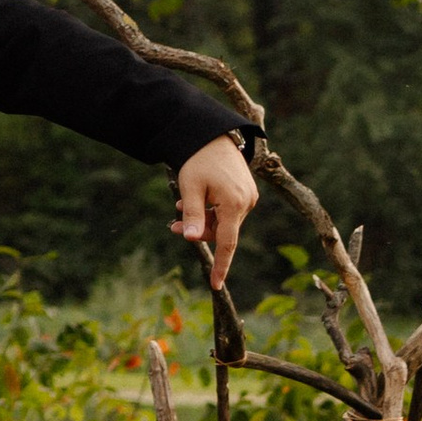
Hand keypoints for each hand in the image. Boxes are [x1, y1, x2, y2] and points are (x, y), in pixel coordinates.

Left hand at [173, 133, 259, 287]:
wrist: (211, 135)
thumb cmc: (198, 160)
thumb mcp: (190, 188)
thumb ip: (192, 216)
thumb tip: (191, 239)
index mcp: (234, 204)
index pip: (227, 244)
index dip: (221, 266)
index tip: (215, 285)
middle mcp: (246, 203)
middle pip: (221, 232)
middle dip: (198, 231)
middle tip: (173, 225)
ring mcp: (248, 197)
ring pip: (223, 222)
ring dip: (203, 219)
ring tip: (180, 205)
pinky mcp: (246, 192)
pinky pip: (227, 211)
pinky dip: (211, 210)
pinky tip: (195, 199)